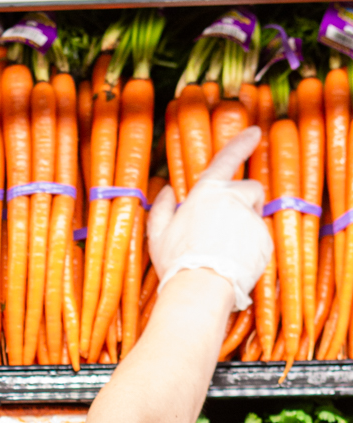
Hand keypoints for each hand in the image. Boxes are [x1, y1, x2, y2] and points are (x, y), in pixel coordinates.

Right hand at [147, 128, 272, 310]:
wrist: (201, 289)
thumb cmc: (177, 262)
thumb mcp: (158, 236)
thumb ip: (162, 210)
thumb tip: (167, 192)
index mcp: (207, 193)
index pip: (227, 160)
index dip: (241, 144)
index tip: (254, 133)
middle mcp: (233, 200)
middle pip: (251, 189)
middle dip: (248, 200)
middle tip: (234, 221)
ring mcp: (251, 219)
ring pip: (255, 216)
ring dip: (246, 227)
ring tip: (228, 251)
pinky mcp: (264, 240)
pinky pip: (260, 241)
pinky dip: (251, 250)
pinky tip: (234, 264)